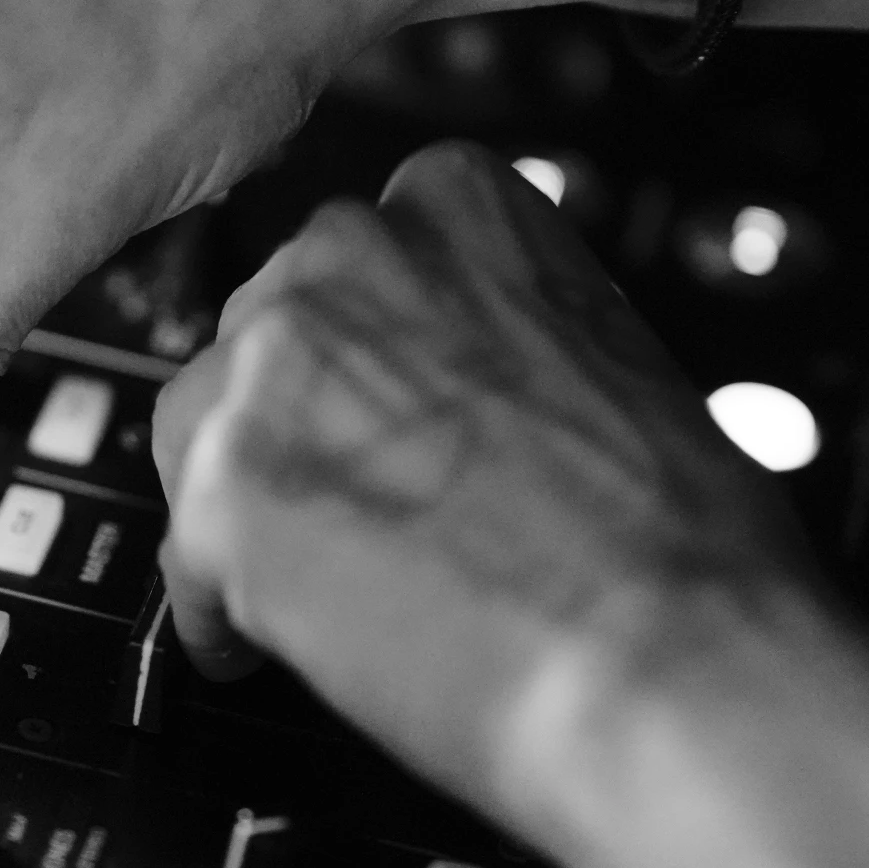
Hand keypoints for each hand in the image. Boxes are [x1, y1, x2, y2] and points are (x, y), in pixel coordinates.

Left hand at [151, 141, 830, 841]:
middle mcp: (352, 257)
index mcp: (459, 205)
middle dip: (303, 424)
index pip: (357, 262)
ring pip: (207, 435)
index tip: (385, 408)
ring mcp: (273, 367)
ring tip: (328, 587)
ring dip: (253, 510)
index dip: (369, 357)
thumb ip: (503, 340)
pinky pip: (188, 556)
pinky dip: (227, 611)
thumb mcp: (610, 361)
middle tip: (362, 507)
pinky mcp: (221, 490)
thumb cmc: (680, 540)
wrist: (669, 662)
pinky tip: (287, 645)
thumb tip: (460, 385)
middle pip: (269, 340)